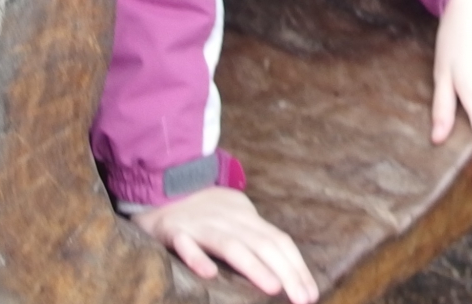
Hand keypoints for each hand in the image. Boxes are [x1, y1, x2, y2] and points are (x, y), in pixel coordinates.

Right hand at [130, 187, 317, 302]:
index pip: (278, 241)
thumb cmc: (203, 209)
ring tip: (274, 288)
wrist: (160, 180)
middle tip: (303, 299)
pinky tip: (209, 274)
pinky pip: (186, 244)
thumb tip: (283, 268)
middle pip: (263, 244)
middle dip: (287, 272)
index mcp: (246, 216)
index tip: (311, 293)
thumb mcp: (235, 217)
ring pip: (231, 245)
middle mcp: (228, 219)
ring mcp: (201, 224)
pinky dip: (197, 258)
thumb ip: (254, 238)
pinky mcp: (173, 230)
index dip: (297, 267)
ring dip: (254, 266)